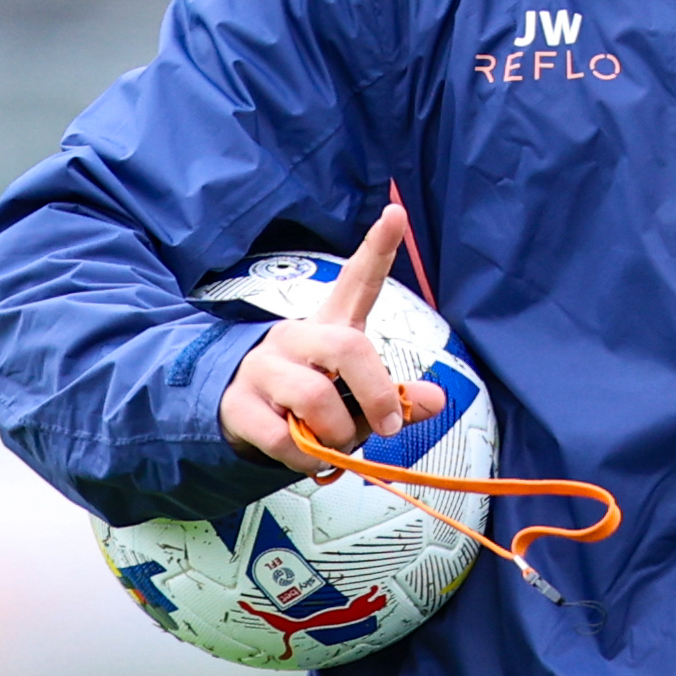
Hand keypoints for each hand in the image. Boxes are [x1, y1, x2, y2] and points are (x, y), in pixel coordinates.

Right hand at [216, 203, 428, 463]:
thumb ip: (395, 398)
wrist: (241, 419)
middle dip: (377, 394)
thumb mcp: (355, 398)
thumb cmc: (310, 402)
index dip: (377, 249)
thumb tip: (436, 400)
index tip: (396, 215)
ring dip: (336, 435)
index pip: (357, 281)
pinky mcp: (240, 403)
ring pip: (314, 397)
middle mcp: (295, 337)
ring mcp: (263, 368)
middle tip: (388, 427)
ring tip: (333, 446)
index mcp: (329, 328)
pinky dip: (306, 459)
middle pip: (348, 347)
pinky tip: (305, 457)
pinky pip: (284, 437)